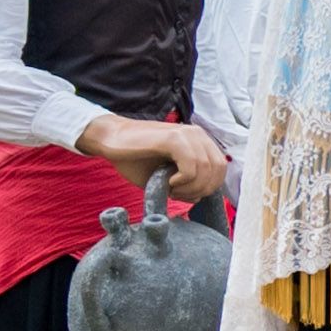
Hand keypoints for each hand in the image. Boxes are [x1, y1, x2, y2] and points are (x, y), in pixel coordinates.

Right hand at [86, 115, 228, 205]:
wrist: (109, 140)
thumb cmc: (135, 159)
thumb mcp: (166, 176)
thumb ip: (189, 183)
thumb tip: (201, 196)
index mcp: (200, 141)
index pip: (221, 168)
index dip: (208, 187)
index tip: (186, 193)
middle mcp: (198, 134)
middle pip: (218, 170)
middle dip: (201, 189)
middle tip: (178, 194)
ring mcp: (187, 133)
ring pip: (207, 168)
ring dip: (191, 186)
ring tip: (171, 188)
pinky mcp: (173, 137)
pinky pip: (192, 165)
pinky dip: (184, 180)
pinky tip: (168, 181)